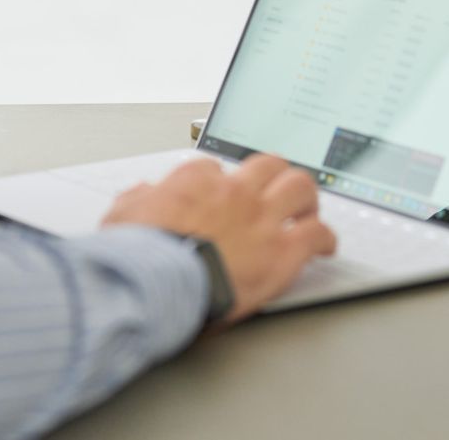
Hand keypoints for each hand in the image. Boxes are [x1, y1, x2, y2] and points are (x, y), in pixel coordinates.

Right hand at [101, 154, 336, 322]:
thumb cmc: (138, 255)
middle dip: (275, 174)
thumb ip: (136, 200)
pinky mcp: (281, 251)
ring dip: (306, 196)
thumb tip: (141, 194)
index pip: (217, 170)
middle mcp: (235, 192)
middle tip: (278, 188)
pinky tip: (327, 245)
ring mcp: (262, 218)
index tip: (223, 196)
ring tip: (308, 207)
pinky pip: (316, 234)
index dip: (222, 184)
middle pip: (268, 165)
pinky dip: (325, 238)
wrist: (157, 284)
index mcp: (197, 181)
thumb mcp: (121, 217)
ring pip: (300, 187)